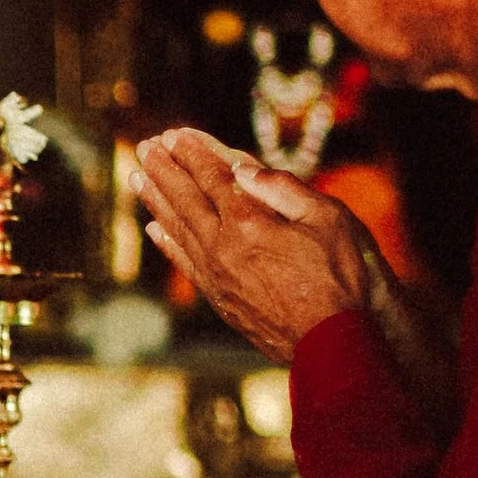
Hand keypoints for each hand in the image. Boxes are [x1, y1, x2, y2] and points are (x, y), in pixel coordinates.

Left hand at [134, 127, 371, 359]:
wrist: (332, 343)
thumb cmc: (340, 278)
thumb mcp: (328, 219)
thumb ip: (282, 189)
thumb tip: (241, 168)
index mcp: (249, 221)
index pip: (213, 177)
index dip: (193, 153)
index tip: (173, 134)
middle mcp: (223, 246)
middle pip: (186, 199)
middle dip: (165, 169)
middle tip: (145, 146)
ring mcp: (216, 275)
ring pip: (177, 228)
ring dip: (156, 199)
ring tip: (137, 176)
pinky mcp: (219, 299)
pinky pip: (184, 262)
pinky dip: (167, 241)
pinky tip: (155, 228)